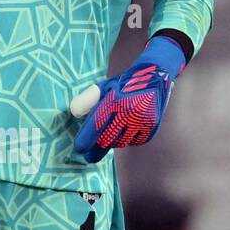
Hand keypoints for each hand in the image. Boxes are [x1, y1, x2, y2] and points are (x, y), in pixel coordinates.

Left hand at [71, 36, 184, 162]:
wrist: (155, 75)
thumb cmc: (123, 84)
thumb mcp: (103, 87)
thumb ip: (86, 100)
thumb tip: (74, 113)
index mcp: (114, 99)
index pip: (96, 124)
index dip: (86, 139)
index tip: (80, 149)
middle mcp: (129, 111)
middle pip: (106, 139)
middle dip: (96, 148)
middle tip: (88, 153)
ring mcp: (141, 120)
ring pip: (120, 142)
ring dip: (112, 141)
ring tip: (112, 131)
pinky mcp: (151, 126)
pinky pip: (134, 142)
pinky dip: (127, 139)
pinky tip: (126, 129)